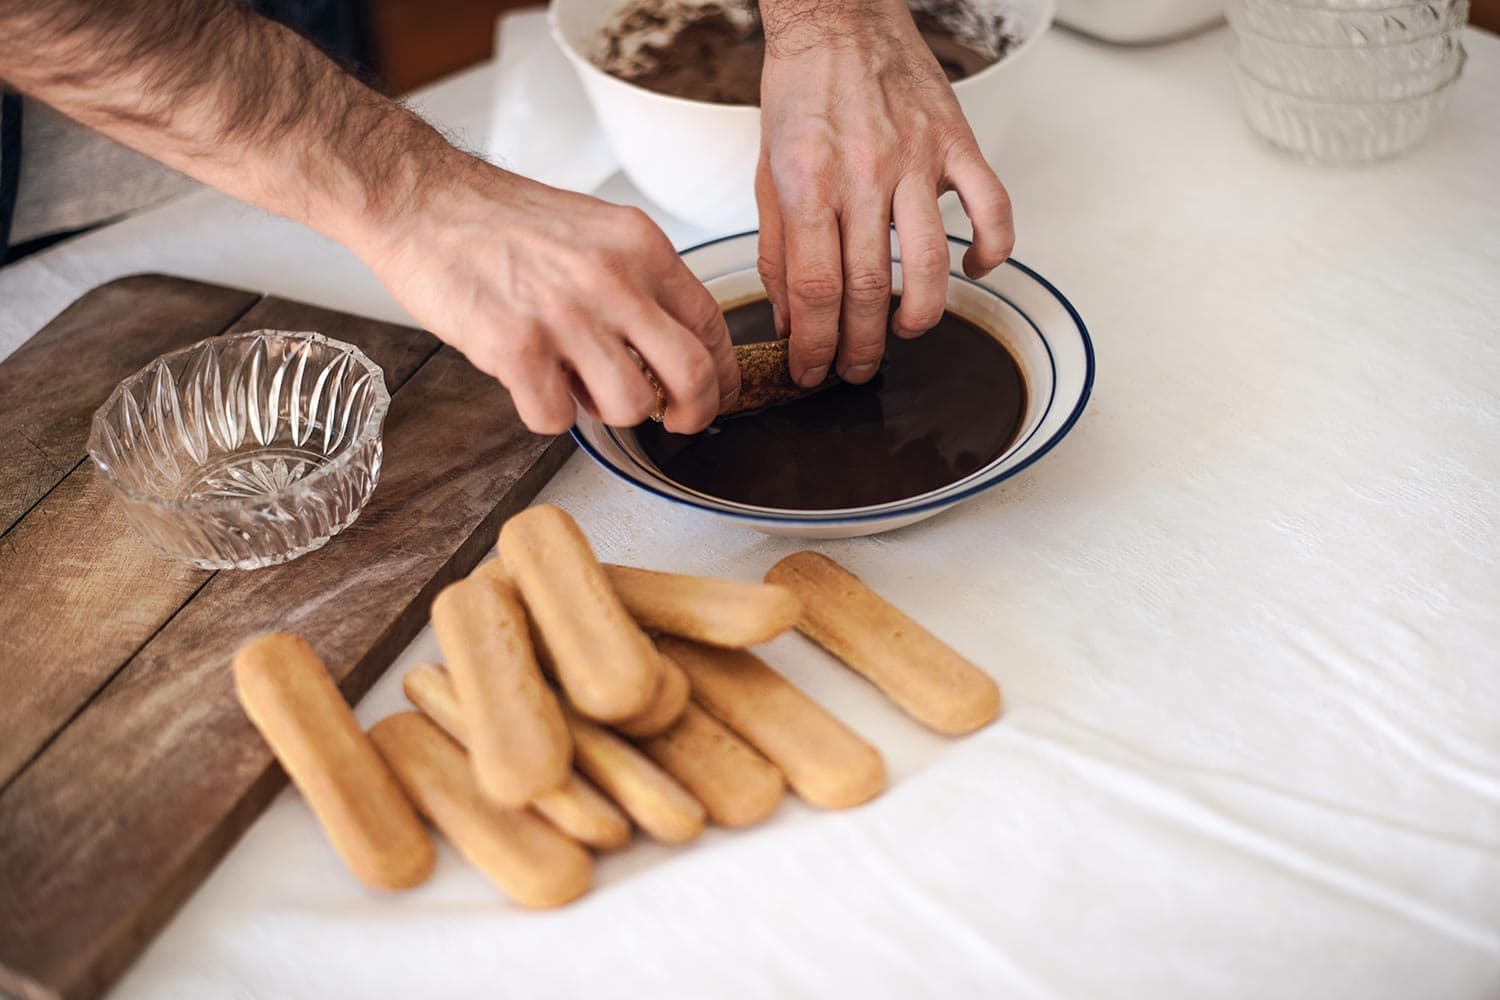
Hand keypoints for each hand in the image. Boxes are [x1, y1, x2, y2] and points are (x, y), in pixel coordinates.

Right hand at [358, 153, 738, 434]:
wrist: (420, 199)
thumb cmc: (499, 220)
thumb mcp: (594, 231)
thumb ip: (636, 283)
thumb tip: (664, 353)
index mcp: (640, 246)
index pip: (711, 324)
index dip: (721, 375)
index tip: (713, 396)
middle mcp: (612, 279)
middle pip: (691, 374)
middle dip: (692, 415)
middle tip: (674, 423)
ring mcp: (565, 314)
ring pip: (630, 406)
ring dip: (609, 413)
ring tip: (578, 385)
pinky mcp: (515, 347)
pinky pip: (557, 418)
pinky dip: (547, 414)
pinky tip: (530, 383)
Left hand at [755, 0, 1014, 386]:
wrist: (838, 16)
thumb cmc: (801, 93)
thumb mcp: (767, 174)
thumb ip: (778, 250)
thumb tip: (789, 319)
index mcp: (809, 183)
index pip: (815, 289)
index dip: (815, 344)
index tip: (813, 371)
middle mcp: (863, 174)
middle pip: (871, 287)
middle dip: (862, 346)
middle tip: (857, 370)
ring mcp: (915, 158)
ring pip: (931, 259)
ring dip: (922, 313)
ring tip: (905, 333)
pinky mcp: (955, 142)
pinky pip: (991, 206)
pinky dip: (993, 249)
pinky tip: (976, 271)